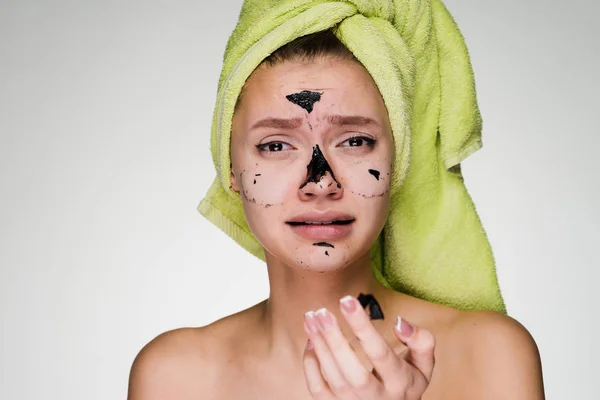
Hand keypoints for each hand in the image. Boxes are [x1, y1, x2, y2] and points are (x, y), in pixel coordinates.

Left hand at [302, 296, 434, 398]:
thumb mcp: (423, 364)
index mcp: (399, 383)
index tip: (347, 301)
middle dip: (334, 340)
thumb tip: (399, 322)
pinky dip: (310, 364)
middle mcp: (377, 398)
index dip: (362, 326)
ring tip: (311, 318)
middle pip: (352, 371)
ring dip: (319, 345)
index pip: (379, 352)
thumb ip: (421, 341)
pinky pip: (317, 389)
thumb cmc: (407, 382)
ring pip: (332, 378)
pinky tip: (311, 341)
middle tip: (321, 312)